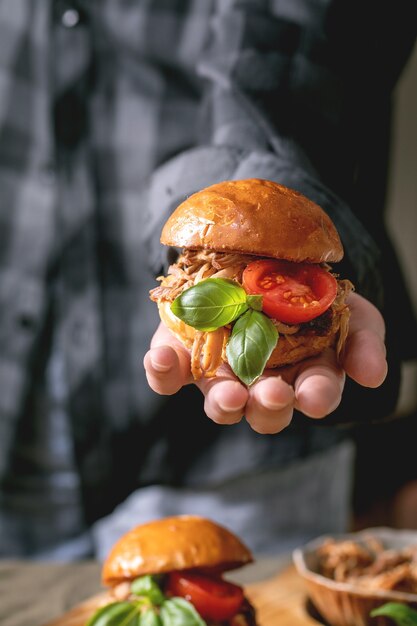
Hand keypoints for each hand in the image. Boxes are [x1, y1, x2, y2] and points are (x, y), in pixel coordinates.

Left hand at [143, 292, 386, 433]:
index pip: (315, 394)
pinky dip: (163, 372)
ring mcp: (220, 371)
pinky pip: (169, 374)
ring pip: (220, 401)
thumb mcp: (349, 309)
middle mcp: (262, 382)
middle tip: (272, 396)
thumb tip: (372, 376)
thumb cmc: (311, 293)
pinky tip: (161, 361)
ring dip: (224, 403)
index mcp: (305, 375)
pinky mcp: (183, 353)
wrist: (262, 259)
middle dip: (269, 407)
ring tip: (229, 395)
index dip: (317, 397)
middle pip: (264, 409)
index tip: (315, 395)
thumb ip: (362, 342)